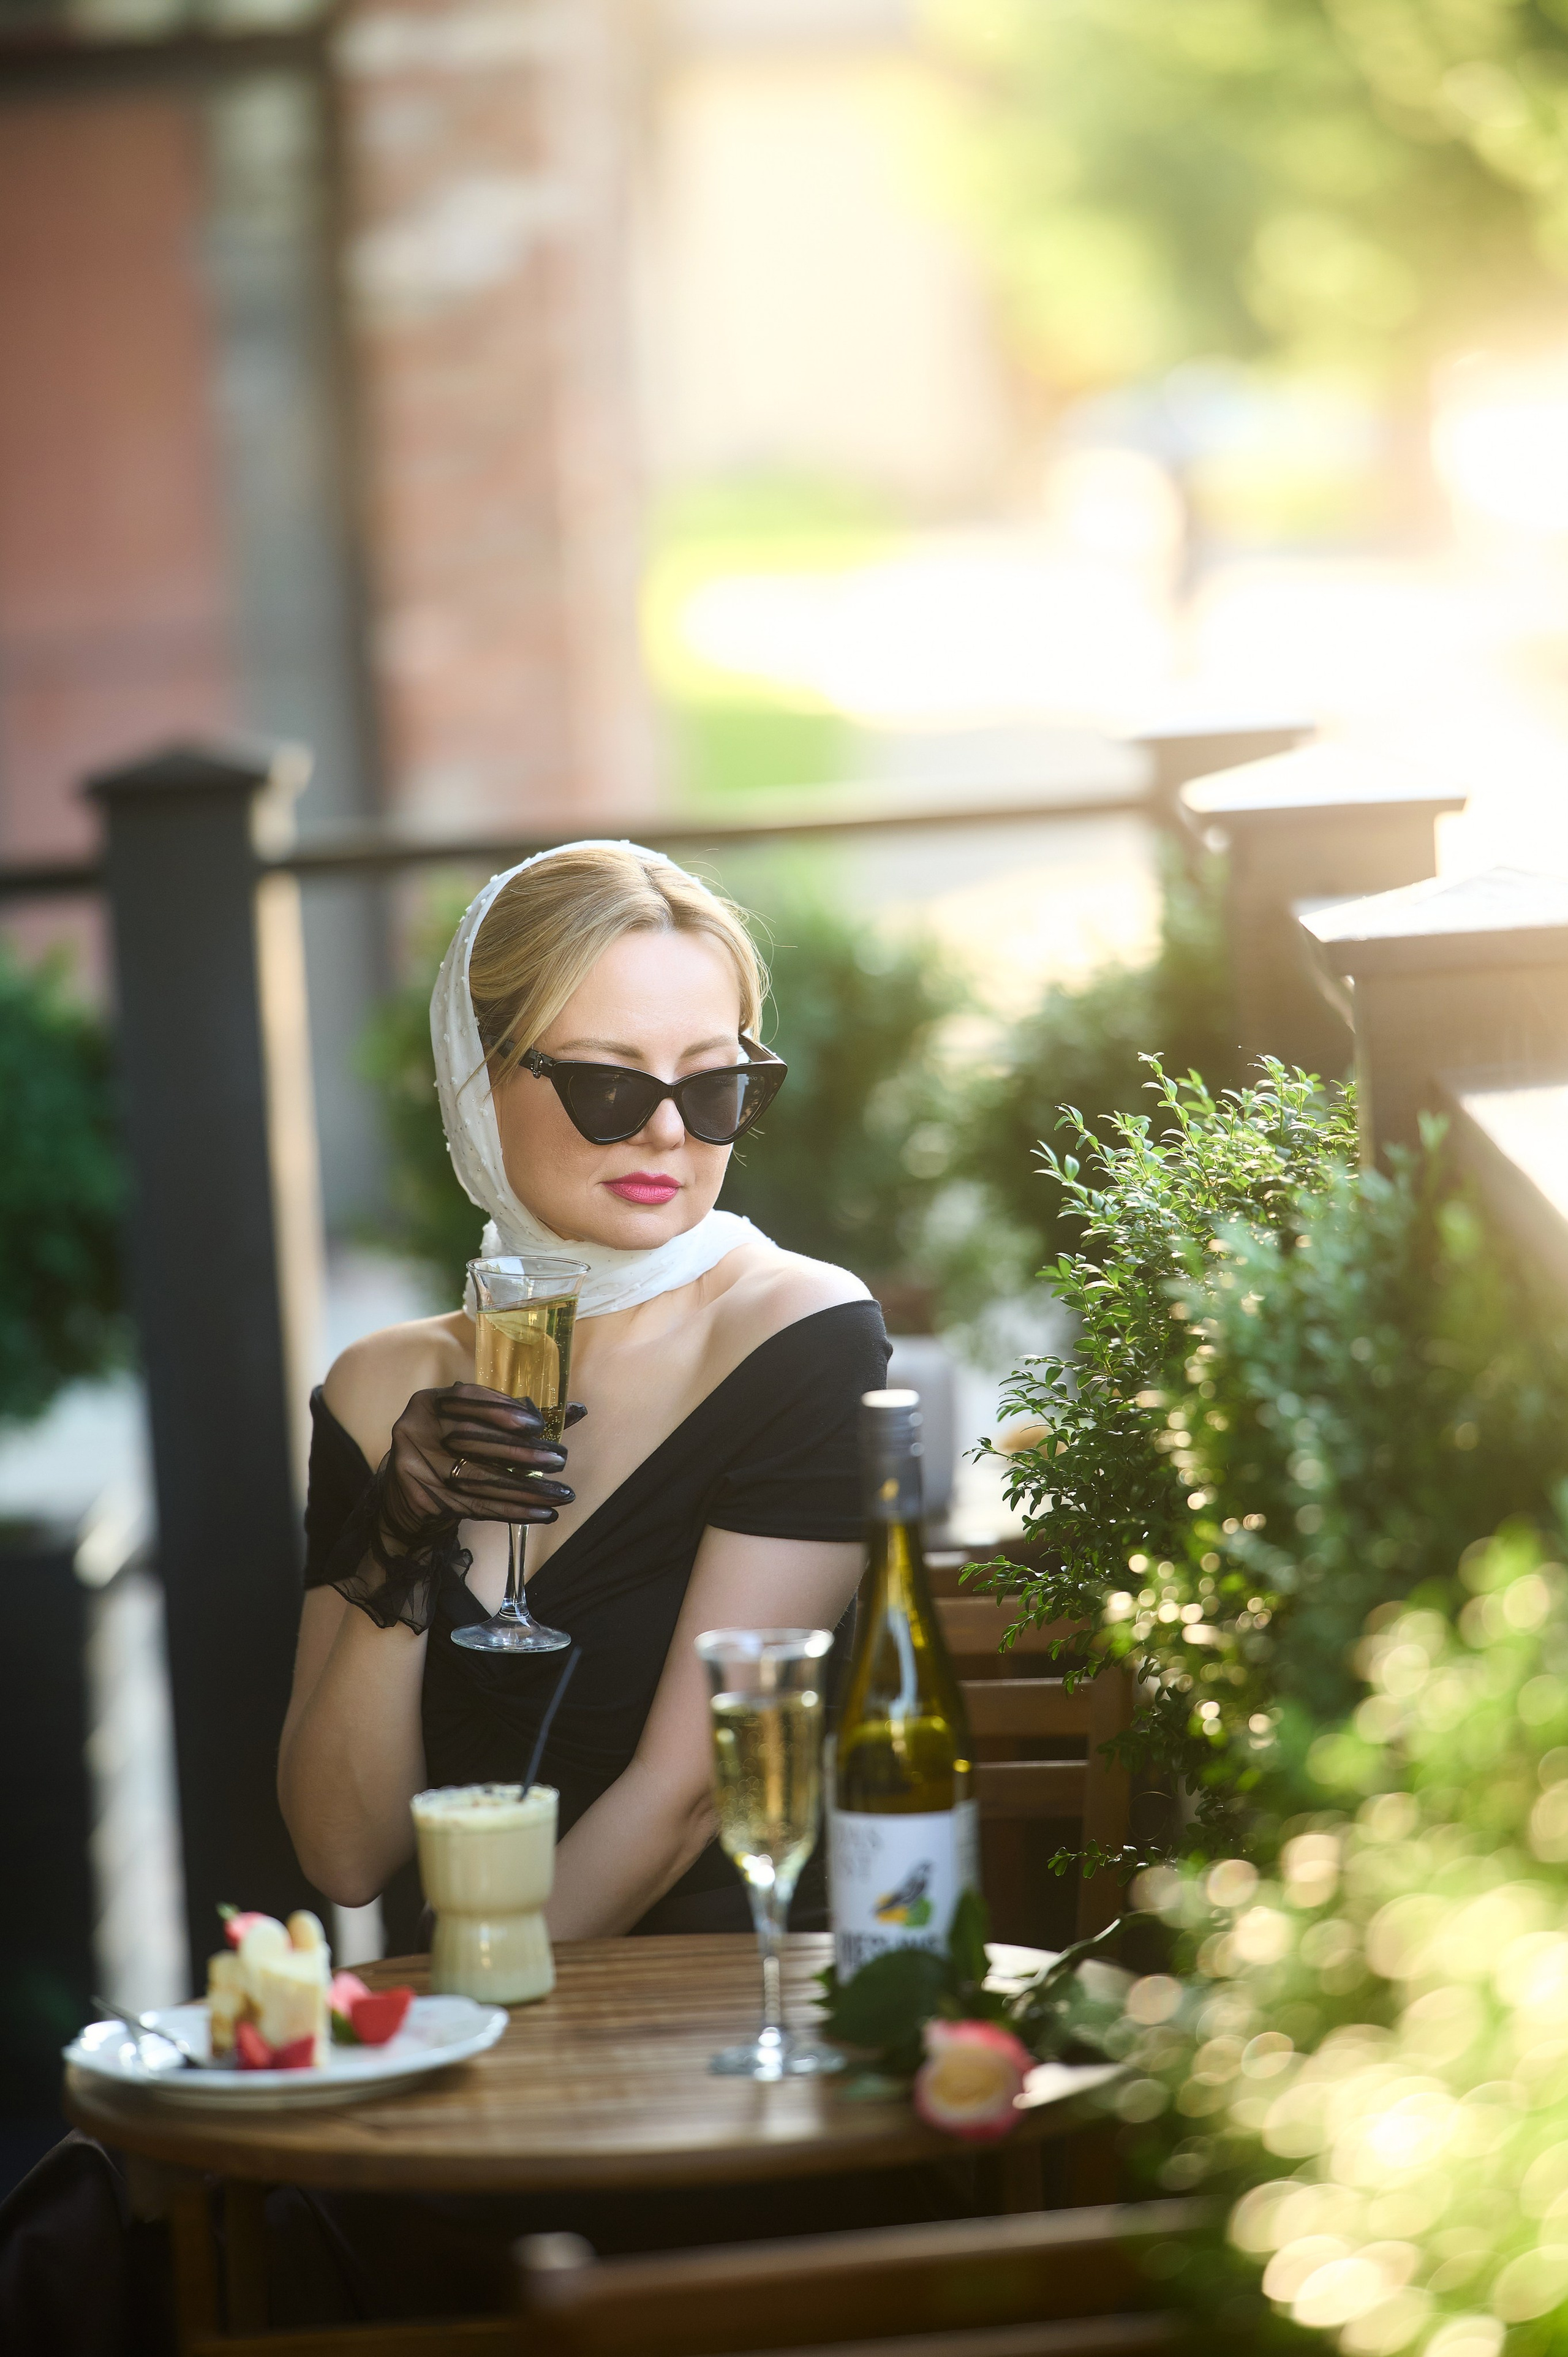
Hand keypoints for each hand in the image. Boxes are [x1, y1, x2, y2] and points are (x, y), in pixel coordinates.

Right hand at [374, 1384, 578, 1552]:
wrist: (414, 1489)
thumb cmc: (456, 1447)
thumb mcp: (480, 1424)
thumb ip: (522, 1415)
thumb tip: (577, 1410)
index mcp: (430, 1403)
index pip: (467, 1399)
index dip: (502, 1411)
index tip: (537, 1424)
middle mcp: (417, 1431)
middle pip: (475, 1441)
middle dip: (522, 1453)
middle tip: (559, 1461)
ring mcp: (417, 1467)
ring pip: (479, 1479)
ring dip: (525, 1489)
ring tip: (561, 1494)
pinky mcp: (424, 1500)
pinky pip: (476, 1507)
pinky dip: (513, 1511)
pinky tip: (542, 1514)